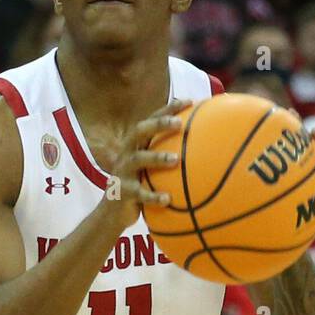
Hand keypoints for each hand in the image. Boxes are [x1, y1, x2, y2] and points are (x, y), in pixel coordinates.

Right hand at [100, 97, 193, 230]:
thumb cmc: (139, 186)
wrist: (112, 213)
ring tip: (175, 160)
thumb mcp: (149, 170)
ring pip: (138, 160)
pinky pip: (139, 194)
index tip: (189, 101)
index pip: (151, 120)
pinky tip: (168, 199)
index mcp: (135, 145)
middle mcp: (127, 153)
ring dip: (157, 158)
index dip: (168, 109)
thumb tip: (202, 149)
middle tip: (179, 124)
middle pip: (140, 131)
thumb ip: (167, 156)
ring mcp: (123, 172)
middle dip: (158, 124)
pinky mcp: (122, 192)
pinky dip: (153, 196)